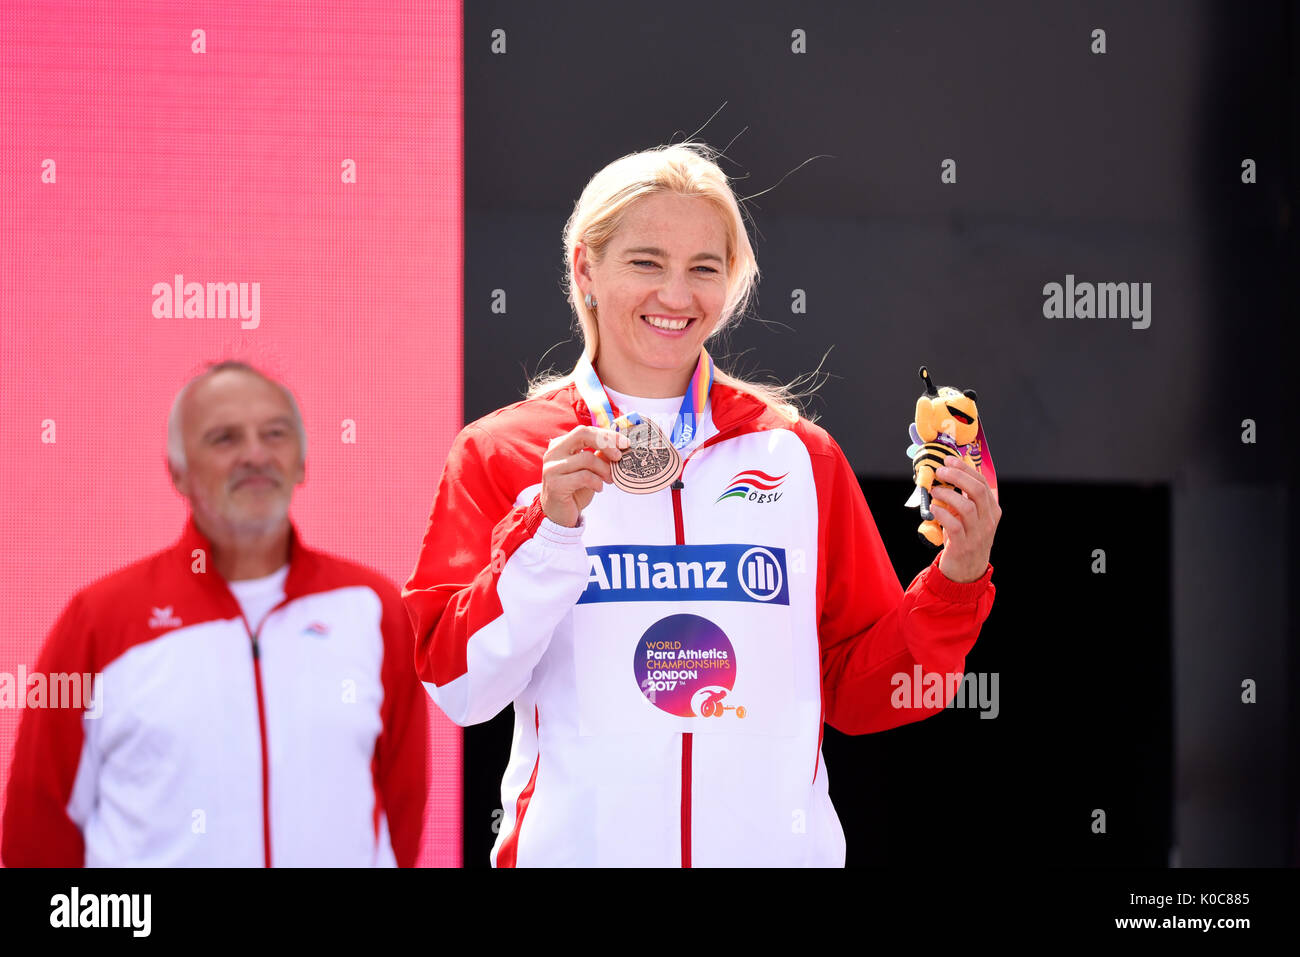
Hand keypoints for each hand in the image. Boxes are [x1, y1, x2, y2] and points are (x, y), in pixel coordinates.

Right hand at [540, 425, 627, 527]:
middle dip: (606, 443)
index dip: (607, 435)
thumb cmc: (575, 489)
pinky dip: (596, 482)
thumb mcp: (590, 470)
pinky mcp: (555, 484)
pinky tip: (598, 488)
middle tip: (619, 456)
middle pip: (582, 434)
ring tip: (609, 479)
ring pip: (586, 458)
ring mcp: (552, 468)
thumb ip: (601, 456)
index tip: (625, 443)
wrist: (558, 515)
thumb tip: (621, 444)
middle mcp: (553, 453)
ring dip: (604, 469)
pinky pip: (583, 477)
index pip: (585, 430)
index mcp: (561, 445)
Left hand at [929, 455, 1000, 582]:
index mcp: (992, 510)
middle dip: (957, 476)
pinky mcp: (964, 546)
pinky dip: (942, 514)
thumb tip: (946, 474)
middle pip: (977, 491)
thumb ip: (963, 499)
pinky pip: (954, 525)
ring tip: (934, 491)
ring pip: (966, 507)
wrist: (967, 572)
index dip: (965, 469)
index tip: (949, 460)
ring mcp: (978, 534)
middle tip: (940, 471)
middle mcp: (988, 520)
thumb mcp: (970, 518)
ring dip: (947, 495)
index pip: (982, 483)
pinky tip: (933, 509)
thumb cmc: (965, 539)